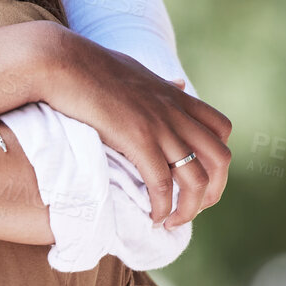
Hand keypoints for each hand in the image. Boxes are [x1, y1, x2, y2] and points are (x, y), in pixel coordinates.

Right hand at [46, 29, 232, 228]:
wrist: (64, 62)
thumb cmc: (90, 67)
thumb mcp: (138, 71)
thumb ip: (161, 83)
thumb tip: (177, 82)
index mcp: (176, 97)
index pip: (221, 128)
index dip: (217, 157)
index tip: (199, 175)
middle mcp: (176, 112)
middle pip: (220, 159)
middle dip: (214, 190)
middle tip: (194, 208)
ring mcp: (160, 126)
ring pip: (196, 179)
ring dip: (190, 208)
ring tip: (172, 222)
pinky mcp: (139, 140)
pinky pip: (163, 183)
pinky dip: (163, 206)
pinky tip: (153, 216)